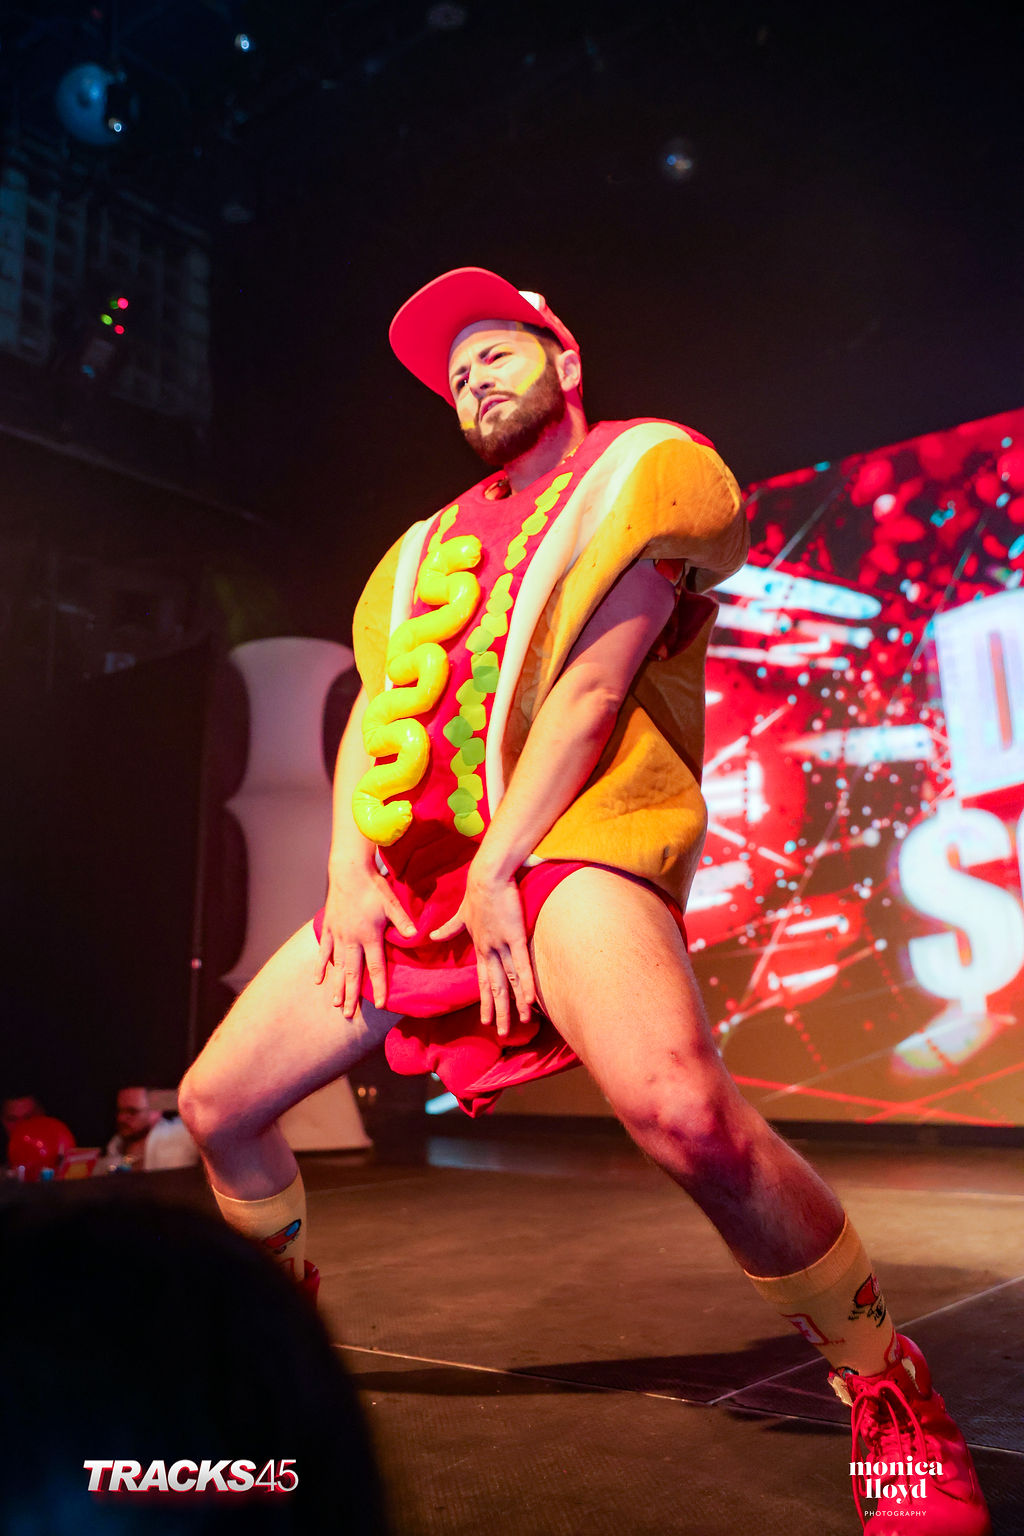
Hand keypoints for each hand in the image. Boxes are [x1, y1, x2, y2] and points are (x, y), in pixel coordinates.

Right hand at [314, 863, 415, 1016]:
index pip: (375, 967)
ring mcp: (338, 935)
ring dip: (336, 986)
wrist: (348, 871)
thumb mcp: (392, 903)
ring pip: (337, 966)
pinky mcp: (329, 928)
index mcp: (369, 936)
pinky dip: (321, 966)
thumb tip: (416, 936)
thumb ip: (402, 921)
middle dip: (352, 995)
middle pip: (353, 973)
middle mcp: (352, 940)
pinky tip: (317, 980)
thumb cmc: (373, 886)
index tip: (381, 1005)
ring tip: (335, 1004)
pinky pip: (324, 951)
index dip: (379, 987)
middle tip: (350, 1015)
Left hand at [430, 863, 535, 1037]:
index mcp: (479, 947)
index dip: (486, 1000)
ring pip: (510, 980)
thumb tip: (431, 936)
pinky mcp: (515, 936)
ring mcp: (502, 945)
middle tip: (501, 1033)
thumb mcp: (461, 914)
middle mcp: (489, 951)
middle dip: (499, 1011)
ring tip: (520, 1023)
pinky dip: (526, 983)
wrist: (486, 876)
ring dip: (515, 1003)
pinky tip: (530, 1000)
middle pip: (495, 987)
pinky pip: (521, 964)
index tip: (487, 1019)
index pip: (483, 980)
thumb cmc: (475, 891)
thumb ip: (448, 928)